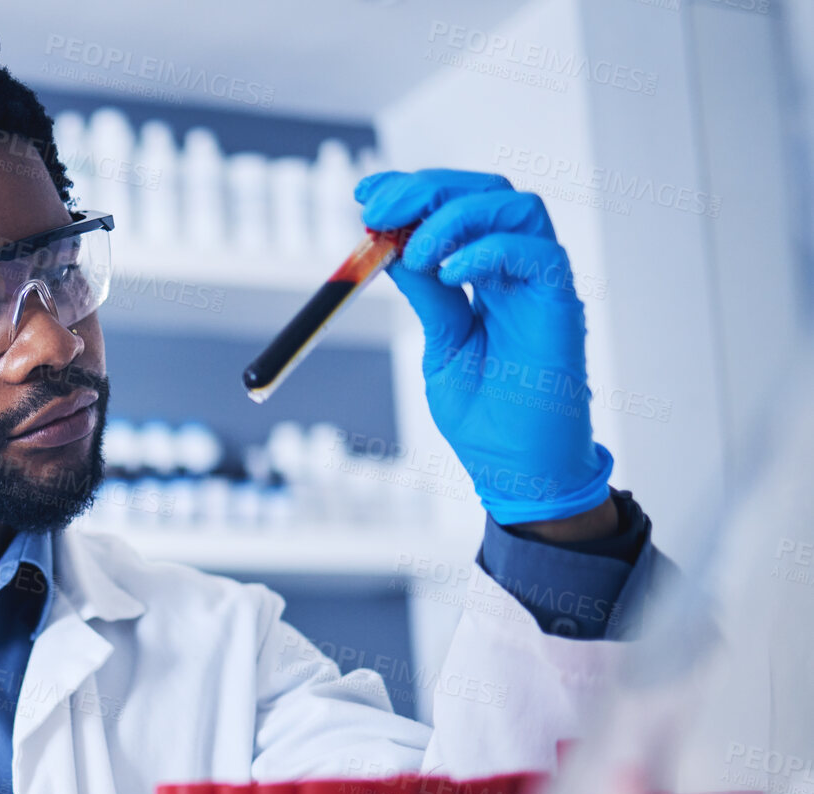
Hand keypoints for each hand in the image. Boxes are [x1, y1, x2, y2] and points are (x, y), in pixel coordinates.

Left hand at [354, 169, 613, 524]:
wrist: (518, 470)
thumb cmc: (485, 416)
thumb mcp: (441, 344)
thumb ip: (426, 295)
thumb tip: (389, 248)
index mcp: (487, 276)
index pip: (454, 208)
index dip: (411, 192)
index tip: (365, 195)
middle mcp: (518, 271)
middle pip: (485, 193)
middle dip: (428, 190)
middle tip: (379, 211)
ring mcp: (543, 286)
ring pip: (516, 207)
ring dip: (457, 215)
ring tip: (415, 253)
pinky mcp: (562, 307)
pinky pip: (539, 254)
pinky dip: (488, 250)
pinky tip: (449, 274)